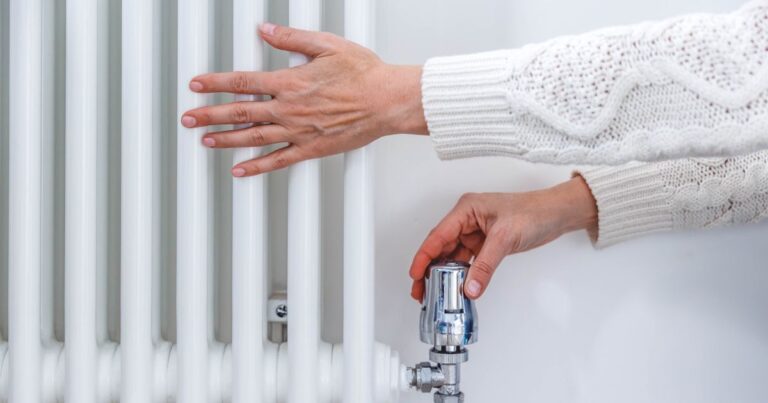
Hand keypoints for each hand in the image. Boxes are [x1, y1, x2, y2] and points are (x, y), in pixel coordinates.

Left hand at [181, 23, 426, 176]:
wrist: (387, 101)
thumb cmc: (364, 74)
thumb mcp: (327, 45)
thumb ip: (292, 39)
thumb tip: (266, 31)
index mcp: (290, 82)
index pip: (242, 82)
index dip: (216, 83)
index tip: (196, 86)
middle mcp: (289, 109)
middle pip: (240, 112)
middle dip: (210, 115)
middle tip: (189, 118)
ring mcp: (298, 131)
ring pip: (253, 137)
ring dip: (225, 139)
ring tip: (205, 141)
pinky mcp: (311, 148)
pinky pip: (278, 160)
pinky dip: (257, 166)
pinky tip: (240, 169)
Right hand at [409, 176, 597, 299]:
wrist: (555, 214)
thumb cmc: (533, 212)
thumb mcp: (505, 238)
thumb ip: (485, 265)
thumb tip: (470, 287)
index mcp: (466, 209)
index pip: (437, 236)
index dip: (424, 256)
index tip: (415, 274)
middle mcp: (466, 220)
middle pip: (440, 247)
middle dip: (429, 269)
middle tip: (420, 290)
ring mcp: (475, 232)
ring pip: (452, 256)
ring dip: (444, 274)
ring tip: (434, 293)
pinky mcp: (484, 243)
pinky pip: (467, 261)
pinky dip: (461, 275)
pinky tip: (456, 286)